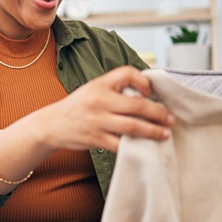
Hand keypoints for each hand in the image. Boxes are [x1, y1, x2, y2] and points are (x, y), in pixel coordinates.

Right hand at [34, 66, 174, 152]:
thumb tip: (147, 94)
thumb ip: (116, 88)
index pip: (127, 73)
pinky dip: (136, 147)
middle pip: (137, 105)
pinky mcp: (96, 139)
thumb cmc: (78, 106)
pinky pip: (121, 145)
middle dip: (158, 113)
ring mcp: (97, 121)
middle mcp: (99, 101)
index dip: (143, 81)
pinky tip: (146, 147)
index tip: (151, 92)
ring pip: (133, 127)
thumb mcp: (93, 88)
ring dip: (153, 131)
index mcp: (100, 84)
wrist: (52, 124)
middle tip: (170, 119)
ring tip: (164, 134)